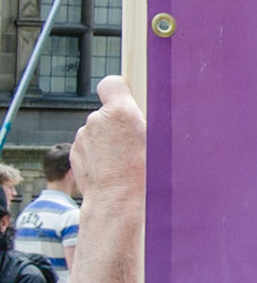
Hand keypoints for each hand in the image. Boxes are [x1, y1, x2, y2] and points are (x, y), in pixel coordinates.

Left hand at [70, 75, 146, 205]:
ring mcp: (82, 136)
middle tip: (131, 143)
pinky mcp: (75, 152)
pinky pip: (88, 145)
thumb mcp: (155, 139)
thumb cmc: (142, 172)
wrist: (116, 198)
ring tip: (120, 159)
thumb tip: (145, 111)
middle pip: (106, 112)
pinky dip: (97, 152)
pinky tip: (108, 166)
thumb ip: (142, 118)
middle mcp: (97, 119)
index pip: (111, 83)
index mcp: (120, 112)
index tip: (124, 102)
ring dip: (106, 139)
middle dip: (116, 123)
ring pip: (97, 130)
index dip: (118, 91)